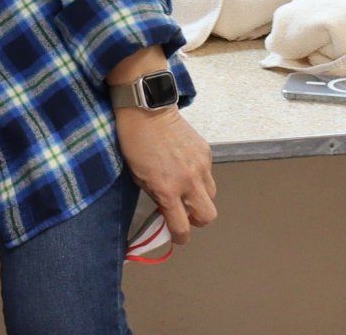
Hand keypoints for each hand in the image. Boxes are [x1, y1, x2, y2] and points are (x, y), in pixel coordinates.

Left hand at [115, 106, 216, 245]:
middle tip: (184, 213)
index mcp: (167, 190)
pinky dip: (199, 176)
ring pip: (211, 196)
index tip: (177, 236)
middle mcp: (188, 181)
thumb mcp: (136, 175)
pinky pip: (208, 174)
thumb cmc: (134, 142)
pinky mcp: (206, 152)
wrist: (147, 108)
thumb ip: (156, 196)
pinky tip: (185, 165)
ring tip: (185, 188)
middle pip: (207, 217)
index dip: (180, 237)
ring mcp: (201, 166)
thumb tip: (167, 210)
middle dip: (197, 221)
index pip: (182, 227)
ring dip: (200, 198)